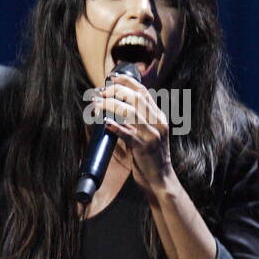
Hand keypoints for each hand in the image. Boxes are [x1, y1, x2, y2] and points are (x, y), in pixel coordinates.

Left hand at [94, 72, 174, 194]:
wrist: (161, 179)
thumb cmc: (150, 157)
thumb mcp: (148, 134)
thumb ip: (136, 121)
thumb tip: (114, 108)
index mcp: (159, 117)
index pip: (144, 92)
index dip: (127, 82)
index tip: (112, 78)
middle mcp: (158, 123)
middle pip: (136, 98)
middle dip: (116, 92)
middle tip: (101, 93)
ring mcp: (152, 135)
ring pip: (131, 113)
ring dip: (111, 105)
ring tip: (98, 104)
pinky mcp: (145, 148)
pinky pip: (128, 134)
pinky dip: (116, 127)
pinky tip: (105, 122)